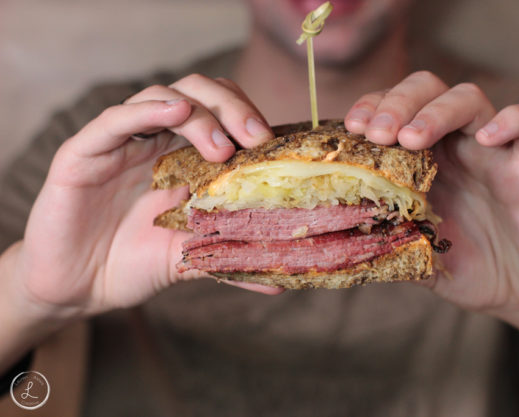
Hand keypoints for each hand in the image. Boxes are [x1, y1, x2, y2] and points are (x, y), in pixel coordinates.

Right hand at [9, 74, 281, 324]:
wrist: (78, 289)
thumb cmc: (133, 265)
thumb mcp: (190, 259)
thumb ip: (230, 260)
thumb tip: (280, 283)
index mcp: (185, 158)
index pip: (222, 115)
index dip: (249, 120)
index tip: (274, 146)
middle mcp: (156, 142)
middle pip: (199, 95)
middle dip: (232, 108)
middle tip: (256, 138)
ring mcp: (122, 144)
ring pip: (162, 98)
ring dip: (198, 114)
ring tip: (222, 147)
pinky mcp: (85, 153)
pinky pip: (114, 120)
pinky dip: (147, 111)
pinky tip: (175, 112)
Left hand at [345, 71, 518, 325]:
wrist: (518, 294)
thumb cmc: (464, 268)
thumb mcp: (414, 257)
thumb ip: (384, 245)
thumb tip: (338, 250)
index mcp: (422, 160)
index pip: (394, 109)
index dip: (372, 107)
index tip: (353, 128)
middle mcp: (454, 146)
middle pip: (428, 88)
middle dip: (398, 102)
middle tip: (379, 134)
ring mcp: (493, 153)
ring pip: (470, 98)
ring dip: (437, 110)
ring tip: (412, 138)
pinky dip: (513, 120)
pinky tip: (486, 140)